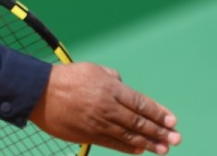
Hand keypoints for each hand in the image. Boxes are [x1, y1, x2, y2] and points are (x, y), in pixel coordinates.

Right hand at [30, 63, 180, 153]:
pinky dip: (128, 147)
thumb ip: (112, 78)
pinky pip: (112, 143)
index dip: (158, 113)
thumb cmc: (66, 78)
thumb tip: (124, 86)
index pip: (140, 103)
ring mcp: (98, 122)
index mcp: (110, 88)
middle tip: (176, 138)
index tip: (172, 121)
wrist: (39, 93)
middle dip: (160, 131)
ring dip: (149, 143)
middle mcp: (107, 106)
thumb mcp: (92, 69)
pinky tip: (140, 150)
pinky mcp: (88, 134)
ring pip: (129, 135)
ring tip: (164, 148)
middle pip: (139, 121)